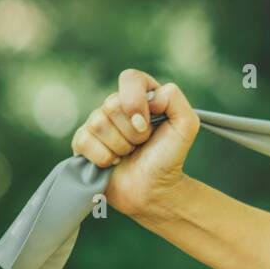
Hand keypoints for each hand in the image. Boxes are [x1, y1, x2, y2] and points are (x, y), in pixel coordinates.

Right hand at [70, 68, 200, 219]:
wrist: (153, 190)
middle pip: (112, 104)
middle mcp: (118, 106)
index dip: (135, 100)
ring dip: (120, 146)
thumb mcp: (186, 125)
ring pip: (97, 124)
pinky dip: (104, 157)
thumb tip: (149, 96)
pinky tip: (114, 162)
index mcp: (142, 96)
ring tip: (129, 154)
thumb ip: (174, 99)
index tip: (146, 124)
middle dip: (132, 132)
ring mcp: (98, 123)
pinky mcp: (83, 143)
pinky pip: (84, 141)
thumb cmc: (169, 158)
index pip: (130, 78)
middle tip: (142, 144)